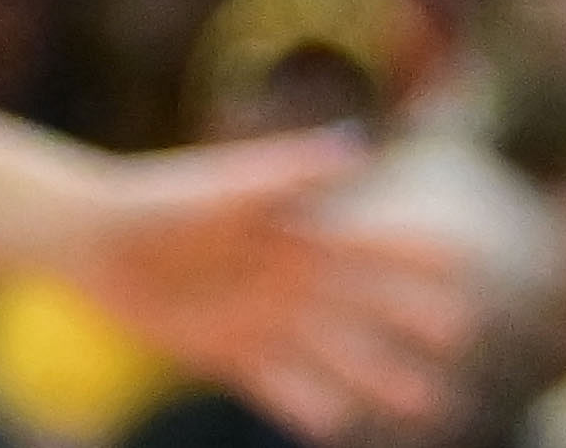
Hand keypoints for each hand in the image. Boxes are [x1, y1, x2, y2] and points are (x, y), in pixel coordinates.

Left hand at [56, 133, 479, 442]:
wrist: (96, 240)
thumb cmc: (165, 201)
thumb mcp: (231, 187)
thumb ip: (292, 173)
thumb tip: (358, 147)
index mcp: (297, 233)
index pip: (374, 245)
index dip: (420, 256)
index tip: (469, 268)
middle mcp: (289, 279)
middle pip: (367, 306)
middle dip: (413, 323)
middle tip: (461, 344)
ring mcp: (262, 319)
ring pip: (335, 355)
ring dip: (377, 377)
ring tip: (424, 405)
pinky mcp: (227, 352)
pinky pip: (278, 387)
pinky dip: (305, 406)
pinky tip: (332, 427)